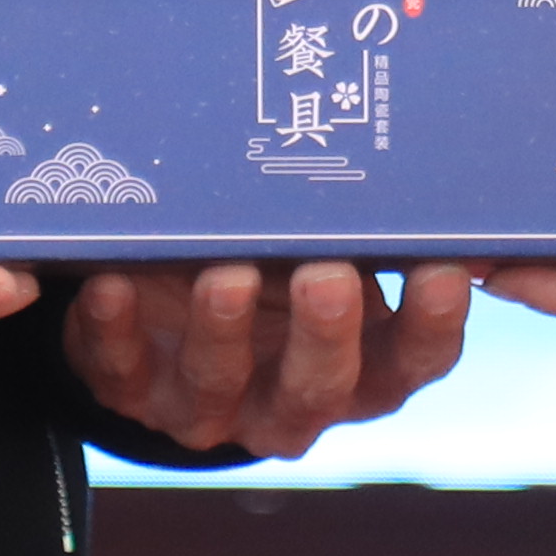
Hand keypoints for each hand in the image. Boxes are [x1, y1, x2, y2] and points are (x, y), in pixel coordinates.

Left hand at [69, 260, 477, 458]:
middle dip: (322, 334)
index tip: (442, 271)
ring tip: (225, 276)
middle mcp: (292, 401)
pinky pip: (120, 374)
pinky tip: (113, 284)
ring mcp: (210, 406)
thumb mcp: (325, 247)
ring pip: (219, 386)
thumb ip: (362, 221)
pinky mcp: (132, 392)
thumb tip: (418, 149)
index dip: (432, 325)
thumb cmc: (276, 264)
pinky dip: (114, 330)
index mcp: (362, 366)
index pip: (415, 360)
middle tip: (325, 277)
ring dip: (222, 332)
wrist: (170, 316)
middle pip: (321, 387)